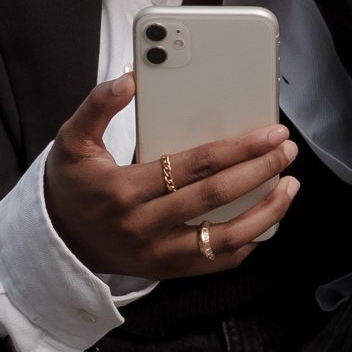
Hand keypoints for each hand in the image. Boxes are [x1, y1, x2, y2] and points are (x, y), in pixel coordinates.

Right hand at [43, 74, 298, 277]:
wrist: (61, 240)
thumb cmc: (73, 184)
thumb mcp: (71, 141)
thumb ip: (97, 106)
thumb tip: (129, 81)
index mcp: (124, 190)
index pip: (194, 166)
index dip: (238, 148)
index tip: (270, 132)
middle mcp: (145, 226)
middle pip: (216, 197)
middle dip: (260, 170)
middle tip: (286, 149)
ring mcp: (159, 253)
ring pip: (226, 238)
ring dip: (266, 212)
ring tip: (290, 186)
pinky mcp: (169, 270)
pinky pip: (218, 261)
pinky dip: (248, 241)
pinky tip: (267, 217)